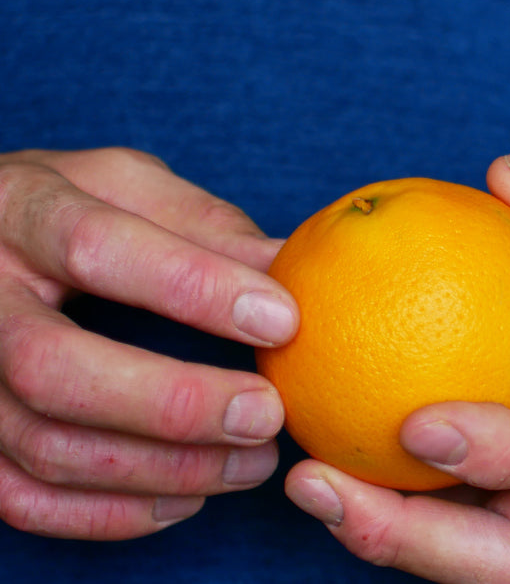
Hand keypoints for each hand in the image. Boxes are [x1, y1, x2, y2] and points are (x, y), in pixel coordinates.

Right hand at [0, 148, 298, 539]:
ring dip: (162, 468)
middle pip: (54, 369)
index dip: (195, 286)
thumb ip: (203, 225)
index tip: (282, 320)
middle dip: (172, 403)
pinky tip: (187, 497)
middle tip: (266, 415)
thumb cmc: (67, 208)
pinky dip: (110, 513)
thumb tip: (293, 268)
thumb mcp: (127, 186)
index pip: (97, 248)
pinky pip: (22, 499)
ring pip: (44, 446)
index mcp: (21, 211)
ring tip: (252, 463)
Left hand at [284, 133, 509, 582]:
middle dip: (417, 543)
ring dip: (388, 538)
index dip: (507, 451)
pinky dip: (392, 505)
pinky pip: (460, 520)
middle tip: (318, 483)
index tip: (416, 424)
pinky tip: (326, 450)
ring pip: (481, 559)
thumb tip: (508, 181)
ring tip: (303, 478)